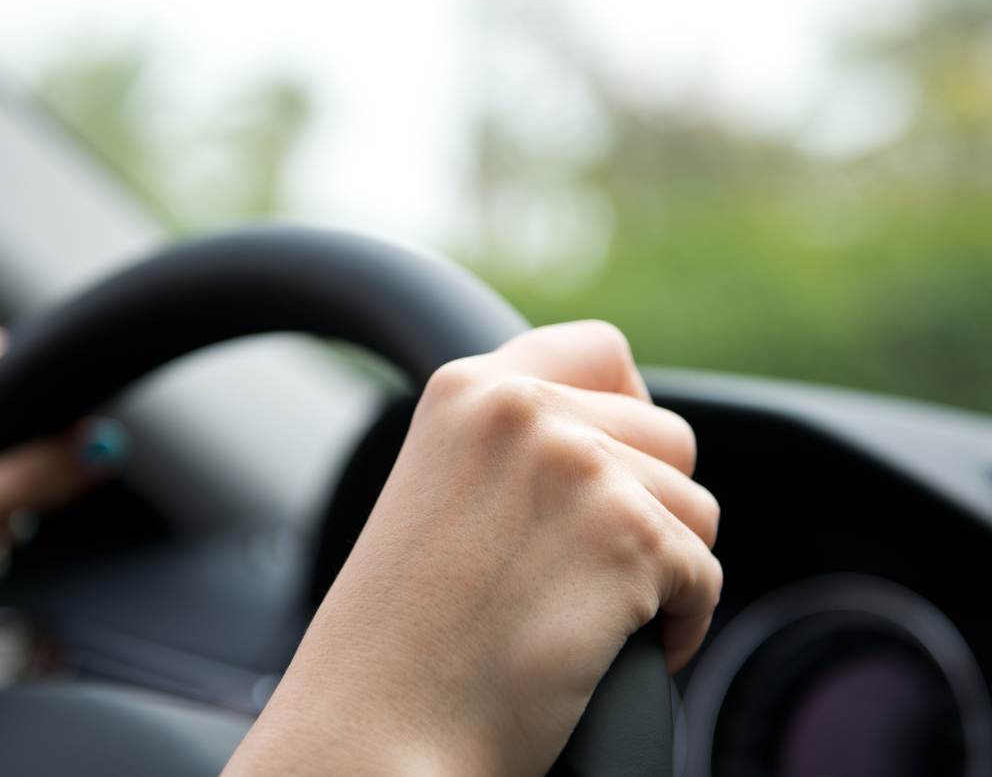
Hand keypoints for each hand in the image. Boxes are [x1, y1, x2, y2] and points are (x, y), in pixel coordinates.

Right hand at [225, 321, 721, 776]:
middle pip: (666, 434)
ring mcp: (576, 464)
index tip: (616, 468)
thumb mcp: (437, 492)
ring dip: (663, 568)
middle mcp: (523, 406)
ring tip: (589, 614)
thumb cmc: (400, 640)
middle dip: (649, 506)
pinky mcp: (625, 534)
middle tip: (586, 570)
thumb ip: (514, 446)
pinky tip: (611, 651)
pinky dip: (679, 626)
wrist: (375, 733)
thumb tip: (614, 439)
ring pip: (695, 506)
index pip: (601, 349)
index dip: (629, 409)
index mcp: (468, 389)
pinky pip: (705, 576)